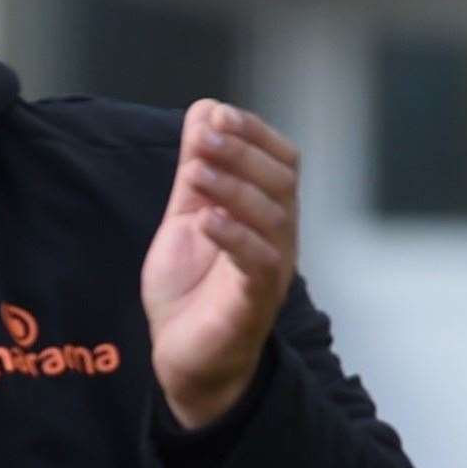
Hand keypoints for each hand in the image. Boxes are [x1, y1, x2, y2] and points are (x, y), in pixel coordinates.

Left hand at [141, 100, 299, 428]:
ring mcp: (271, 269)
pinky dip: (232, 236)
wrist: (185, 357)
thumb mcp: (186, 218)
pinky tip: (205, 219)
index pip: (281, 159)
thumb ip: (196, 171)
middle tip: (206, 136)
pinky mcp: (254, 302)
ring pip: (272, 217)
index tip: (217, 113)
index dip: (254, 132)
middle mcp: (279, 237)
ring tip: (196, 172)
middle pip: (281, 181)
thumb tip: (204, 111)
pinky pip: (257, 263)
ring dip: (232, 188)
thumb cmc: (192, 288)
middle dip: (243, 151)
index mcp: (266, 212)